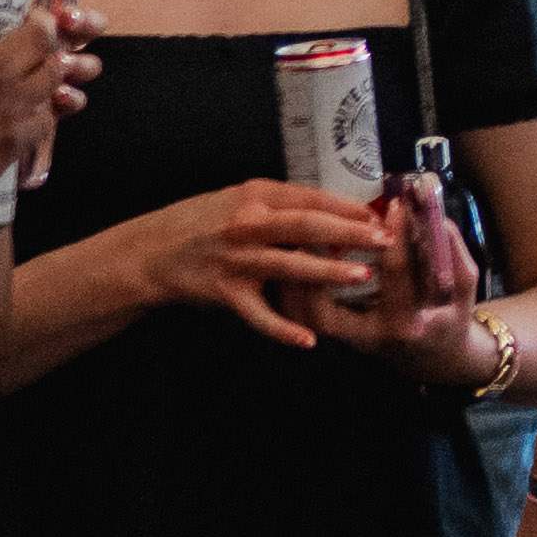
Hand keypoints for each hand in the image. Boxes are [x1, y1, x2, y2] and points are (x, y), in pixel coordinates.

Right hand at [0, 11, 45, 218]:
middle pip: (35, 36)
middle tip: (38, 23)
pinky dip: (41, 113)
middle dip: (36, 28)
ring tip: (42, 64)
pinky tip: (33, 112)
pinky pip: (45, 118)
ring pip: (49, 75)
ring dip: (46, 67)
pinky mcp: (16, 140)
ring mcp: (9, 108)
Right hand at [150, 174, 397, 347]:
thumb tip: (335, 218)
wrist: (152, 252)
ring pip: (289, 266)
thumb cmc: (204, 222)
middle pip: (306, 227)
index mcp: (255, 196)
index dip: (346, 206)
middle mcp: (247, 225)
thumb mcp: (241, 201)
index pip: (309, 198)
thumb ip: (282, 208)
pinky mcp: (226, 292)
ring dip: (327, 273)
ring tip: (361, 276)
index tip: (379, 214)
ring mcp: (236, 260)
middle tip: (384, 240)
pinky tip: (308, 340)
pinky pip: (260, 315)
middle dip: (349, 233)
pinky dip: (283, 330)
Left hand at [318, 185, 518, 398]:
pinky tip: (300, 262)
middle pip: (327, 310)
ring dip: (297, 284)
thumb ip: (453, 250)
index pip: (394, 272)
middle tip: (318, 230)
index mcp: (407, 321)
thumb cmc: (450, 317)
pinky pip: (308, 318)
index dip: (394, 234)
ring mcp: (351, 340)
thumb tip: (434, 214)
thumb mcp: (463, 285)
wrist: (436, 358)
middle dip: (318, 269)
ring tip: (299, 244)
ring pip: (308, 319)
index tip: (394, 203)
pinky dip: (298, 293)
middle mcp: (373, 335)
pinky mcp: (340, 337)